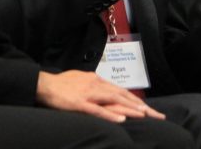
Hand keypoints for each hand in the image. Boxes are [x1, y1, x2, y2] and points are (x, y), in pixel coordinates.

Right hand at [36, 70, 164, 122]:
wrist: (44, 85)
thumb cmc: (61, 84)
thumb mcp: (81, 80)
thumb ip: (93, 84)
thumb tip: (103, 88)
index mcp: (97, 80)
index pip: (121, 90)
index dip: (135, 99)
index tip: (148, 108)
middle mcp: (96, 84)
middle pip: (123, 94)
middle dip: (141, 105)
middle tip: (156, 115)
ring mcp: (89, 94)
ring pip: (114, 100)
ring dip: (131, 108)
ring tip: (145, 115)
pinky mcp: (80, 103)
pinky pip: (98, 110)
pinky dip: (111, 115)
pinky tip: (122, 120)